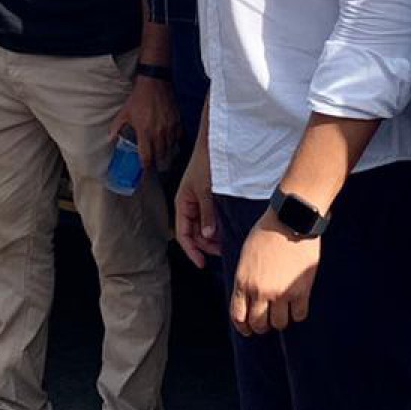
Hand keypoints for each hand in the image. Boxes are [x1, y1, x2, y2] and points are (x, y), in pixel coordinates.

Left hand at [110, 73, 180, 171]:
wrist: (155, 82)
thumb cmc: (139, 98)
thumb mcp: (124, 113)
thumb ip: (116, 127)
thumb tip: (109, 139)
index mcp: (144, 132)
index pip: (146, 157)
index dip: (145, 168)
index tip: (144, 173)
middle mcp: (158, 133)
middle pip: (160, 157)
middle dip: (157, 164)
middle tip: (155, 167)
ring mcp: (170, 128)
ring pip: (170, 149)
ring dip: (167, 155)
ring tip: (164, 159)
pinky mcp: (177, 121)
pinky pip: (178, 138)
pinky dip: (175, 143)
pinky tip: (171, 143)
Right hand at [174, 153, 221, 268]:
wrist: (214, 146)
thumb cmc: (205, 164)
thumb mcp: (206, 190)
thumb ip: (207, 213)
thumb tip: (208, 236)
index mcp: (182, 204)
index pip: (183, 234)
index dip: (191, 251)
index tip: (202, 263)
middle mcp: (189, 206)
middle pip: (194, 234)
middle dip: (206, 245)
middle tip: (222, 251)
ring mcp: (199, 204)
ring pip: (204, 228)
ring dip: (213, 237)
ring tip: (227, 242)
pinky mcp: (209, 200)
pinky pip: (211, 219)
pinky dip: (218, 227)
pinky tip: (227, 230)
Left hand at [230, 217, 320, 335]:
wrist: (290, 219)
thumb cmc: (266, 232)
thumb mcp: (246, 256)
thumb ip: (245, 278)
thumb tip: (246, 298)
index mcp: (243, 281)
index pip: (238, 316)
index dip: (243, 327)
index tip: (248, 329)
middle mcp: (260, 291)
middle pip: (259, 324)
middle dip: (262, 326)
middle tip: (268, 321)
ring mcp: (281, 292)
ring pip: (279, 324)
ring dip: (281, 321)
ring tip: (284, 311)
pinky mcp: (301, 290)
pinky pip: (299, 315)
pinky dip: (298, 314)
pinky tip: (297, 305)